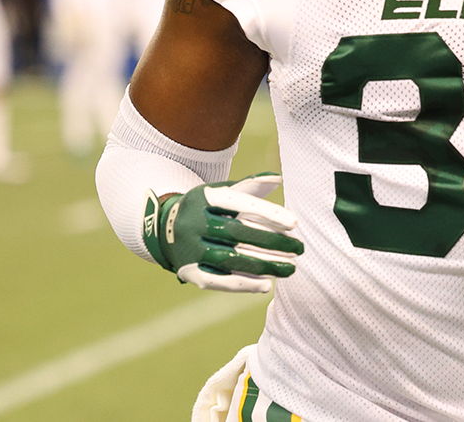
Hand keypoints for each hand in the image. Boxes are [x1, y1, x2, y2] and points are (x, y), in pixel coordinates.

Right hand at [141, 173, 301, 292]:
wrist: (164, 228)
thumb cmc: (206, 208)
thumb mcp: (221, 192)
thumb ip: (250, 186)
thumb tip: (278, 178)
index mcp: (204, 198)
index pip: (239, 203)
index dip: (268, 213)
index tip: (294, 223)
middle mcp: (194, 223)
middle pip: (238, 233)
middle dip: (272, 243)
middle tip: (299, 249)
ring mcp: (189, 249)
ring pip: (230, 259)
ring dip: (264, 265)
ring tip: (290, 269)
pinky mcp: (189, 271)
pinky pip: (218, 281)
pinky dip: (243, 284)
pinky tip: (266, 285)